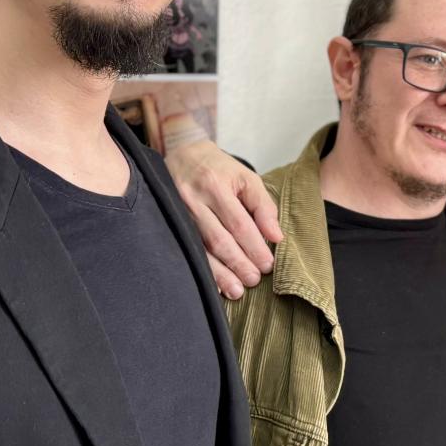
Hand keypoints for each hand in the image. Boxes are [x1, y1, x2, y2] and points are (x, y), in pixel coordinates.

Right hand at [165, 137, 280, 297]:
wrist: (182, 155)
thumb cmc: (219, 169)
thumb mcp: (245, 177)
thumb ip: (263, 206)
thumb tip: (276, 237)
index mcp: (216, 185)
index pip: (239, 223)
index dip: (254, 247)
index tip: (268, 265)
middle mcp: (194, 200)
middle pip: (219, 239)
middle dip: (239, 263)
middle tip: (254, 280)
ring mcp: (178, 213)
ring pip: (201, 249)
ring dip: (220, 273)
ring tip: (237, 290)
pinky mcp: (169, 223)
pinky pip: (186, 251)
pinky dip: (202, 269)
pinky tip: (213, 284)